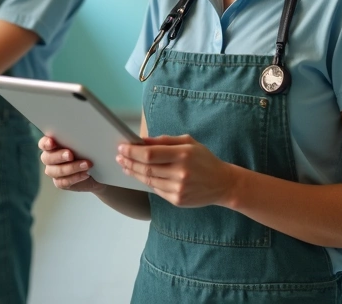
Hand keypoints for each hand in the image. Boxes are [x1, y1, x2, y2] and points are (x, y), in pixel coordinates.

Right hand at [39, 136, 104, 193]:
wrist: (96, 170)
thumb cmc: (88, 152)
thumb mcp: (85, 143)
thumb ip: (78, 138)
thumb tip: (83, 132)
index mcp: (52, 145)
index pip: (43, 144)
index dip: (46, 143)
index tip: (52, 142)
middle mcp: (50, 158)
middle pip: (47, 158)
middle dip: (59, 156)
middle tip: (70, 155)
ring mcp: (53, 171)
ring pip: (56, 171)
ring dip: (71, 168)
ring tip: (86, 165)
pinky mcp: (60, 182)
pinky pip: (63, 182)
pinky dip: (75, 178)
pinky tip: (85, 174)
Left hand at [117, 135, 238, 207]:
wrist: (222, 183)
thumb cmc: (204, 160)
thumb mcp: (188, 143)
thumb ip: (164, 141)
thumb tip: (141, 140)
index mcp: (183, 154)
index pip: (150, 154)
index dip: (132, 151)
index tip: (122, 147)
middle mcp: (180, 173)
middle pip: (146, 168)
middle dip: (129, 161)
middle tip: (119, 156)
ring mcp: (178, 188)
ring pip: (148, 180)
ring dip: (133, 172)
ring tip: (125, 165)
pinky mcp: (177, 200)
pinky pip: (155, 190)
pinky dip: (145, 182)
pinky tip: (139, 175)